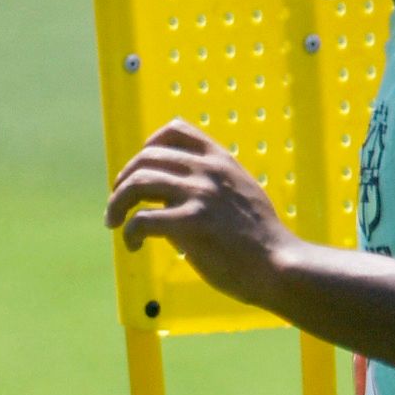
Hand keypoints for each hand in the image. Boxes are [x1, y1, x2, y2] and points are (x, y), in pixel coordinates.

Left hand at [106, 121, 297, 308]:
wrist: (280, 264)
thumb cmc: (261, 239)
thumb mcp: (241, 194)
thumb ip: (212, 186)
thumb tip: (172, 199)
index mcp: (220, 160)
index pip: (175, 130)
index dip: (148, 146)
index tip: (140, 167)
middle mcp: (207, 170)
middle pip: (146, 158)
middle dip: (124, 180)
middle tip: (118, 203)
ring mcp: (198, 195)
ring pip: (137, 184)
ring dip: (117, 203)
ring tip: (114, 221)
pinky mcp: (190, 224)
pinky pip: (142, 220)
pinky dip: (129, 232)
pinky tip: (134, 244)